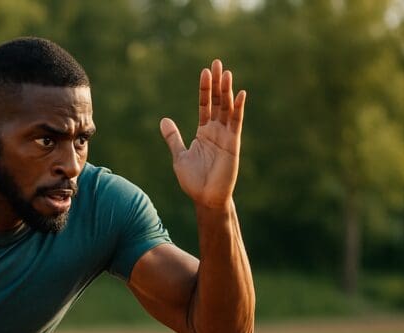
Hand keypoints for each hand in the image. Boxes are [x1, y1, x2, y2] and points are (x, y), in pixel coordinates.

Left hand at [160, 59, 245, 208]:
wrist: (205, 198)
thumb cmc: (194, 181)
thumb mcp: (179, 156)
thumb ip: (173, 138)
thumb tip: (163, 120)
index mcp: (204, 132)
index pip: (205, 105)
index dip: (205, 88)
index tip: (204, 71)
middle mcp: (216, 131)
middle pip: (217, 101)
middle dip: (217, 83)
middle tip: (217, 63)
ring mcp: (226, 136)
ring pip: (227, 108)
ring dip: (227, 90)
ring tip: (226, 72)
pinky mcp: (233, 144)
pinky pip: (236, 123)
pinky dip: (238, 108)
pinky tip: (240, 94)